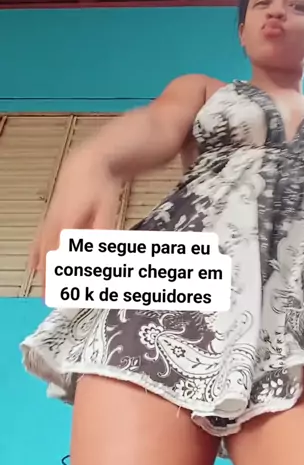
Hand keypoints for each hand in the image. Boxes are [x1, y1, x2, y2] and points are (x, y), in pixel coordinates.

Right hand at [30, 149, 122, 289]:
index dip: (63, 275)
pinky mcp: (49, 218)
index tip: (65, 292)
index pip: (62, 256)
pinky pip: (38, 240)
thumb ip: (103, 232)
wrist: (86, 165)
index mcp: (68, 224)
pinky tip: (34, 266)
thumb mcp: (108, 210)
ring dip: (44, 271)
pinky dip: (36, 255)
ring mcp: (49, 221)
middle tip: (53, 299)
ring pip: (42, 251)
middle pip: (50, 257)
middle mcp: (54, 225)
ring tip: (45, 290)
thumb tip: (103, 251)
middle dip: (52, 279)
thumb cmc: (99, 187)